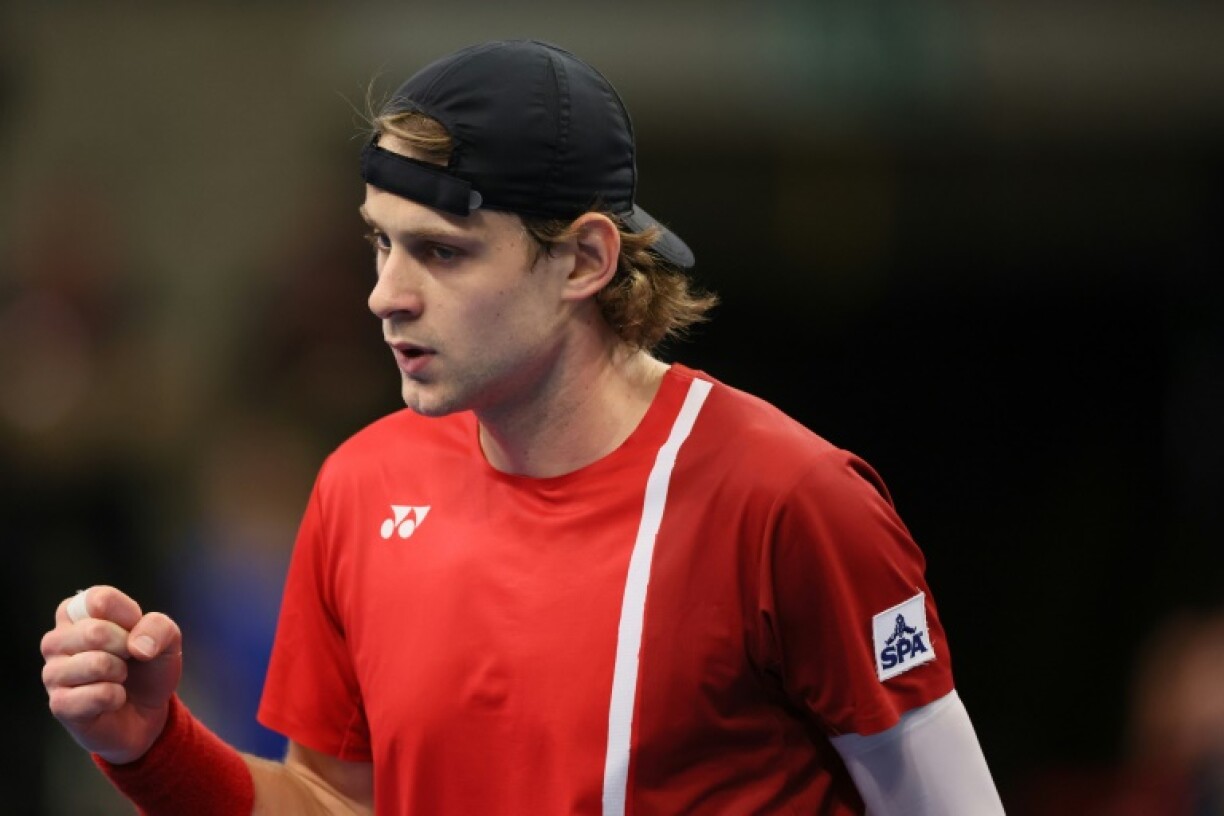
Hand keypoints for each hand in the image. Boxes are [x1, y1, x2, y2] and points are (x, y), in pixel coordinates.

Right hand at [40, 585, 183, 764]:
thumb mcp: (167, 639)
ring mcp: (52, 673)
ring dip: (121, 673)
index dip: (129, 616)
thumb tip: (137, 646)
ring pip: (97, 664)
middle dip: (127, 647)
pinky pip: (100, 695)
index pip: (99, 600)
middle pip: (95, 632)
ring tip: (118, 678)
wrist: (146, 711)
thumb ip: (159, 627)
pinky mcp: (59, 704)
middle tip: (128, 659)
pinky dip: (117, 698)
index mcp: (75, 612)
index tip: (134, 630)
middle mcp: (56, 640)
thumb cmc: (147, 666)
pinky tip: (112, 699)